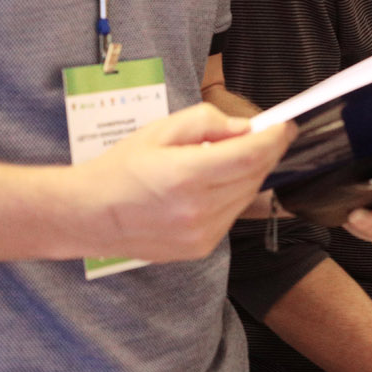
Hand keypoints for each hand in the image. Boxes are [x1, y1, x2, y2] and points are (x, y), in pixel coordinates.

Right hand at [84, 102, 293, 261]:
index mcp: (186, 176)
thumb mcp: (160, 130)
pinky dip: (234, 195)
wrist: (87, 215)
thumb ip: (207, 122)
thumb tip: (245, 128)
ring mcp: (201, 234)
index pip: (252, 154)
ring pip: (248, 195)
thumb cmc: (121, 168)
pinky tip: (214, 185)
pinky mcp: (200, 249)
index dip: (274, 136)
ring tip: (230, 158)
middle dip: (267, 151)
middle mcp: (198, 210)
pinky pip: (233, 214)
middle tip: (267, 134)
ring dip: (251, 173)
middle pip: (255, 174)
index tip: (285, 124)